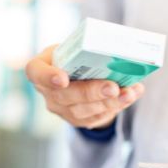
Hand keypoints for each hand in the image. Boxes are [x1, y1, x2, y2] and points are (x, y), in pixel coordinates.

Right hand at [25, 45, 144, 128]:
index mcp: (40, 68)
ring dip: (110, 102)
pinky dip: (117, 106)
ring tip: (129, 93)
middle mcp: (47, 92)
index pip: (36, 72)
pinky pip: (97, 117)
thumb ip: (86, 48)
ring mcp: (62, 109)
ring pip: (84, 110)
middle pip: (66, 96)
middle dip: (92, 92)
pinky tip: (131, 96)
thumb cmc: (74, 56)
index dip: (48, 77)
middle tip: (113, 87)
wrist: (77, 76)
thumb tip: (118, 49)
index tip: (63, 79)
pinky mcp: (78, 120)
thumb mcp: (73, 47)